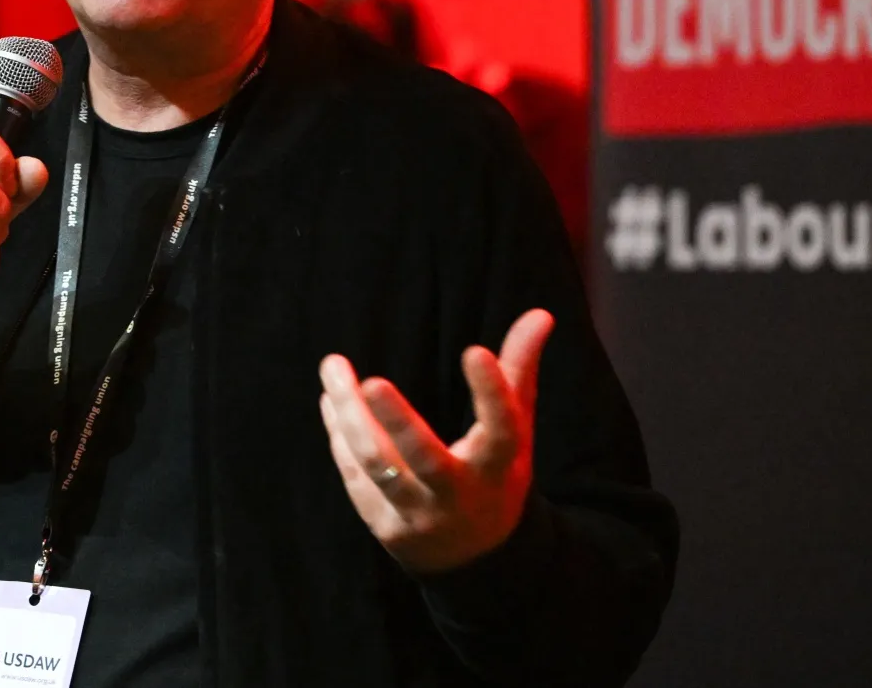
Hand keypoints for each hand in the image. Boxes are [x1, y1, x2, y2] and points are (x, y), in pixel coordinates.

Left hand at [318, 308, 552, 574]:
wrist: (472, 557)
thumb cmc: (494, 474)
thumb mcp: (516, 432)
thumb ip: (519, 372)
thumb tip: (540, 314)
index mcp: (499, 470)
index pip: (504, 432)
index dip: (493, 395)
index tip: (475, 350)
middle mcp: (459, 497)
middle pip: (426, 461)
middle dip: (399, 423)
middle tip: (372, 382)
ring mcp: (419, 516)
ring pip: (377, 467)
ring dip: (349, 417)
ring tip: (333, 368)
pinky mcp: (385, 526)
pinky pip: (356, 477)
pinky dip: (339, 436)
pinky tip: (330, 400)